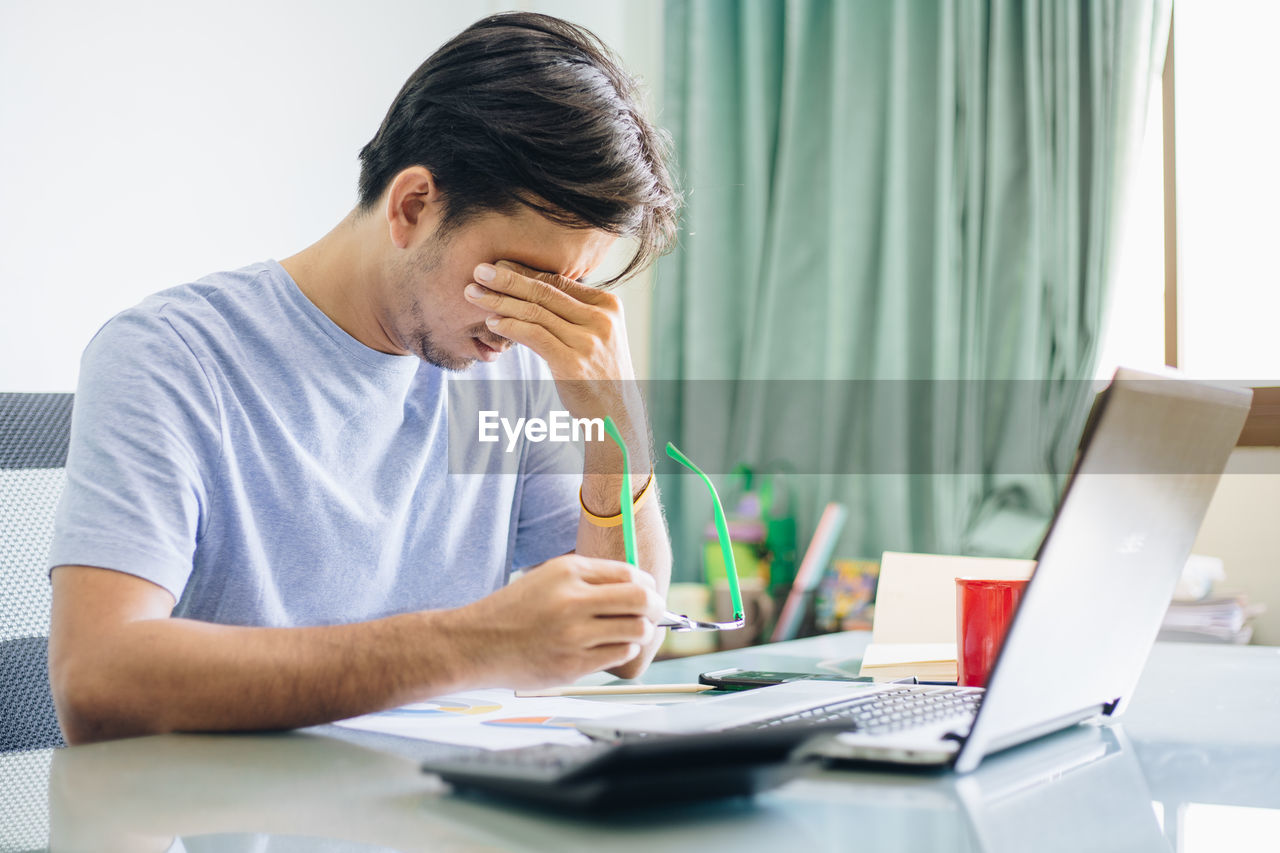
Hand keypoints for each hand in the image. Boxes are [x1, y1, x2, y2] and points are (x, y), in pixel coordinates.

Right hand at [452, 553, 665, 688]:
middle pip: (641, 599)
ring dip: (641, 632)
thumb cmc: (515, 611)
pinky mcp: (572, 665)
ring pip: (636, 630)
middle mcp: (572, 600)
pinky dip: (623, 651)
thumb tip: (639, 587)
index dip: (647, 585)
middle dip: (656, 607)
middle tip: (654, 614)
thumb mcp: (548, 577)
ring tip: (630, 633)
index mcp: (567, 571)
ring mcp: (573, 635)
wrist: (475, 644)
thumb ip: (590, 579)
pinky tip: (610, 648)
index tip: (647, 593)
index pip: (630, 573)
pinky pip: (619, 654)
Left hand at [466, 261, 647, 459]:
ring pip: (535, 313)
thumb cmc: (599, 373)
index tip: (497, 264)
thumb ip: (573, 313)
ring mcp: (588, 342)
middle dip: (507, 280)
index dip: (524, 271)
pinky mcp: (573, 364)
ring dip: (500, 302)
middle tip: (478, 271)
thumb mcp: (596, 336)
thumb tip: (532, 288)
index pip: (559, 281)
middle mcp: (600, 320)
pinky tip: (492, 322)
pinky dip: (510, 326)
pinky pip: (535, 337)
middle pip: (545, 292)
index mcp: (608, 306)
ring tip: (474, 295)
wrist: (616, 415)